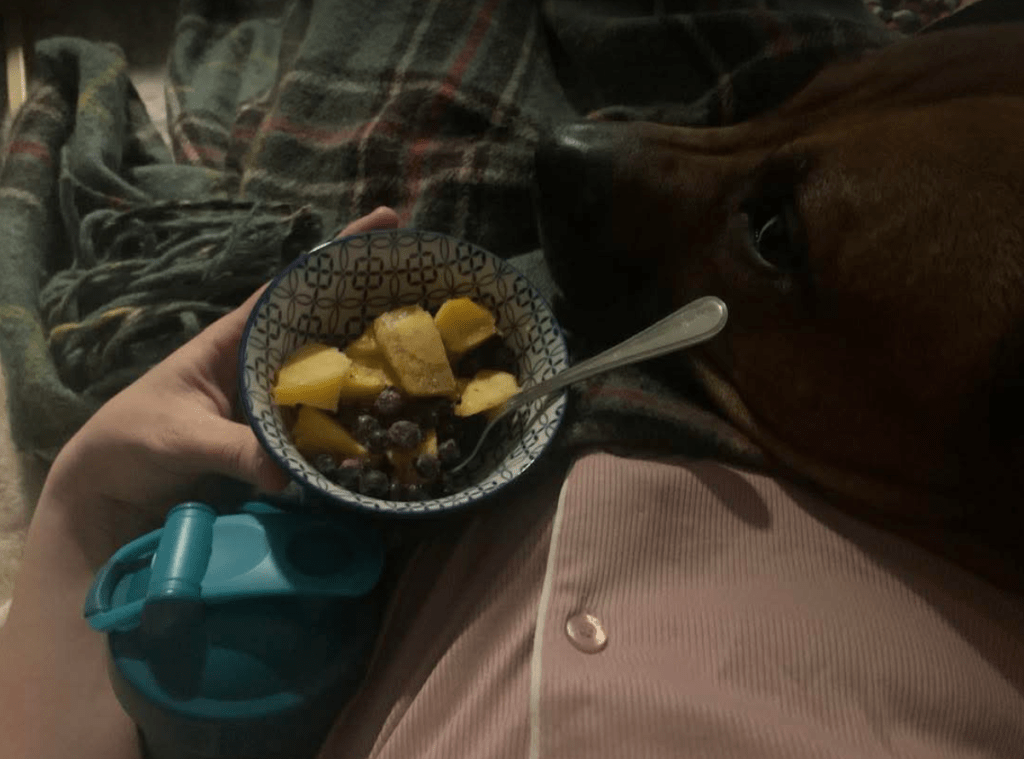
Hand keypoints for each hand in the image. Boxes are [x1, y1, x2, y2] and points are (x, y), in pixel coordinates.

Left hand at [42, 207, 399, 564]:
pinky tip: (389, 412)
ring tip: (427, 343)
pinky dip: (352, 408)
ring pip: (329, 364)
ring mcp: (270, 393)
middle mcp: (259, 358)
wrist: (110, 485)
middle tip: (429, 283)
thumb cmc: (132, 440)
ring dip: (369, 354)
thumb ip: (232, 449)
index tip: (386, 222)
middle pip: (323, 319)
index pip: (291, 284)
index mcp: (235, 337)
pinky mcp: (274, 430)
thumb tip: (288, 473)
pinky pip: (321, 411)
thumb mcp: (181, 437)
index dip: (336, 252)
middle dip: (370, 297)